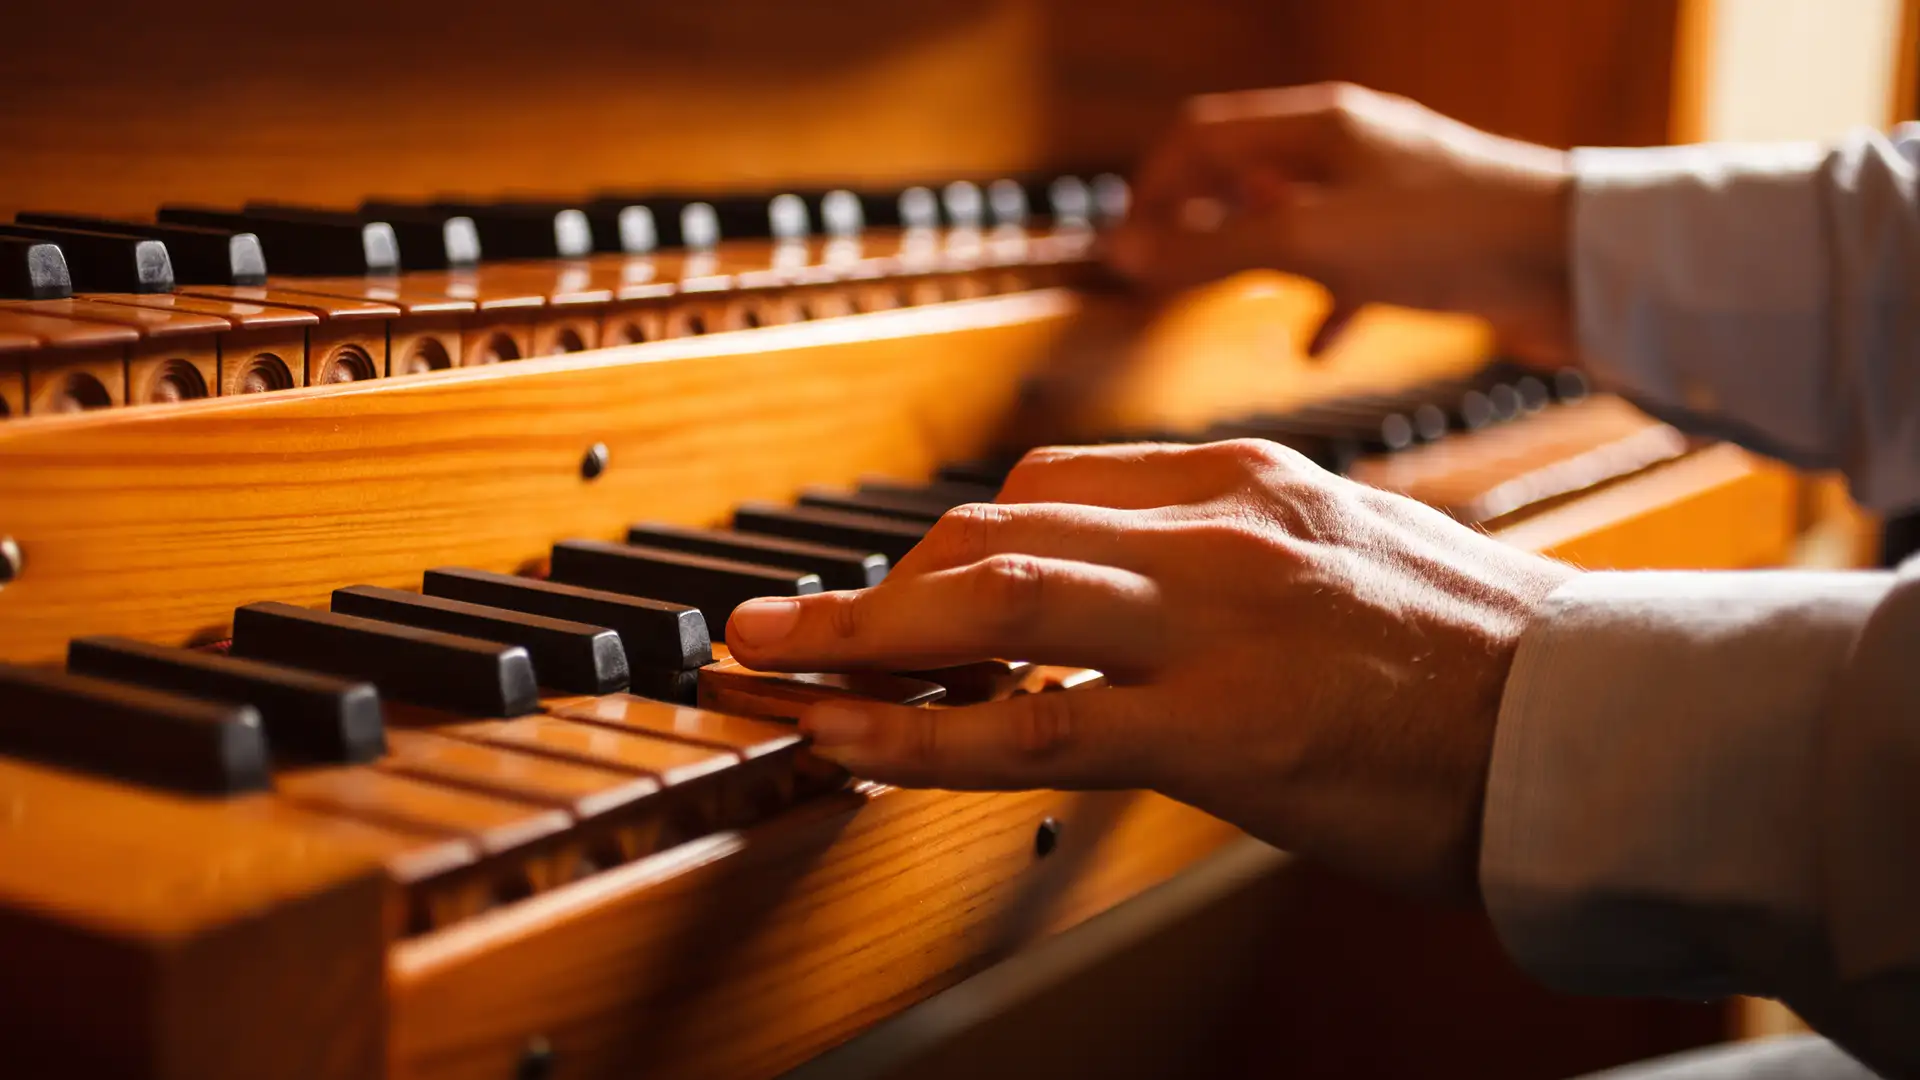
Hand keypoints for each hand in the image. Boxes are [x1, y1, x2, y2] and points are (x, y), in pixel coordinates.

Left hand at [726, 440, 1576, 900]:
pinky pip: (1032, 723)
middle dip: (871, 584)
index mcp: (1243, 484)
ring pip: (990, 599)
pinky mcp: (1222, 730)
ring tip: (764, 673)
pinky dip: (920, 732)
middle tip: (782, 629)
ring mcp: (1215, 623)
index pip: (1048, 487)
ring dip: (856, 637)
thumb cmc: (1472, 659)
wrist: (1591, 727)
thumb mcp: (1342, 555)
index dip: (944, 547)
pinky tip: (850, 747)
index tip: (892, 593)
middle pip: (994, 527)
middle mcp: (1216, 530)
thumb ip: (1227, 555)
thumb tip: (1121, 590)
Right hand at [1108, 82, 1574, 361]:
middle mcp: (1349, 151)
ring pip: (1292, 222)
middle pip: (1243, 175)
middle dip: (1195, 224)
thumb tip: (1123, 256)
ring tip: (1222, 302)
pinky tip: (1312, 347)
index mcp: (1317, 127)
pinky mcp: (1424, 247)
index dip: (1150, 189)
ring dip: (1251, 260)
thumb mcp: (1311, 242)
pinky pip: (1350, 271)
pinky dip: (1319, 305)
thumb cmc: (1451, 235)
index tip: (1124, 252)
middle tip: (1159, 279)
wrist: (1579, 264)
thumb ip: (1213, 250)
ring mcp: (1387, 198)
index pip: (1201, 136)